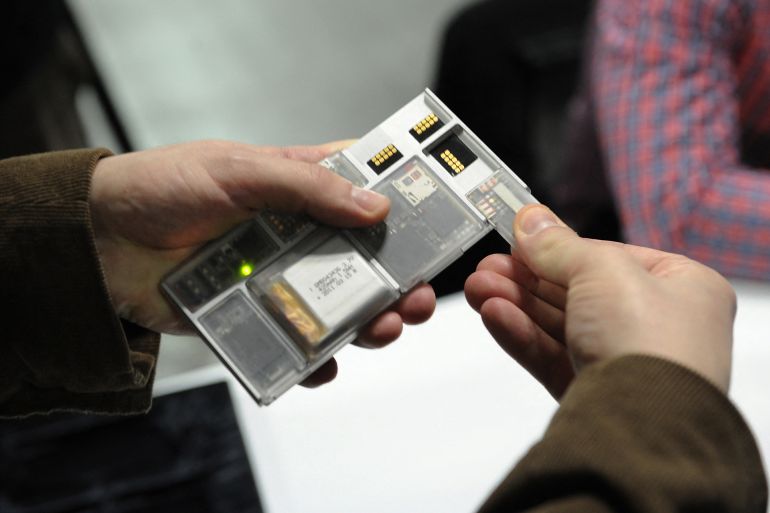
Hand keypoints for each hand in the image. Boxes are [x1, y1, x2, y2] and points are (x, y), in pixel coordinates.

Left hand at [89, 140, 435, 385]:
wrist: (93, 242)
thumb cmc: (161, 189)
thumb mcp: (238, 172)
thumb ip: (306, 188)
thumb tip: (376, 209)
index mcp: (295, 188)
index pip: (361, 188)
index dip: (401, 200)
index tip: (439, 218)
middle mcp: (295, 235)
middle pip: (362, 258)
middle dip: (396, 277)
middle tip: (416, 295)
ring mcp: (276, 278)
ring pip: (336, 304)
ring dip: (367, 320)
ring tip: (384, 329)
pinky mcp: (252, 316)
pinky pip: (291, 343)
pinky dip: (312, 360)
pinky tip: (324, 365)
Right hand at [465, 204, 734, 397]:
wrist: (643, 425)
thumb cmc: (649, 342)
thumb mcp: (601, 270)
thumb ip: (559, 245)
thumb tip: (531, 219)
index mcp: (680, 287)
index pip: (606, 257)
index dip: (558, 248)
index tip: (517, 240)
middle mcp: (655, 325)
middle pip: (576, 292)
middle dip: (525, 278)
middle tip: (487, 267)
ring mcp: (624, 362)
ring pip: (558, 325)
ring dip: (515, 303)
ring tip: (477, 288)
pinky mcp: (594, 393)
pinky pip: (552, 356)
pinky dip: (521, 334)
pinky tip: (492, 314)